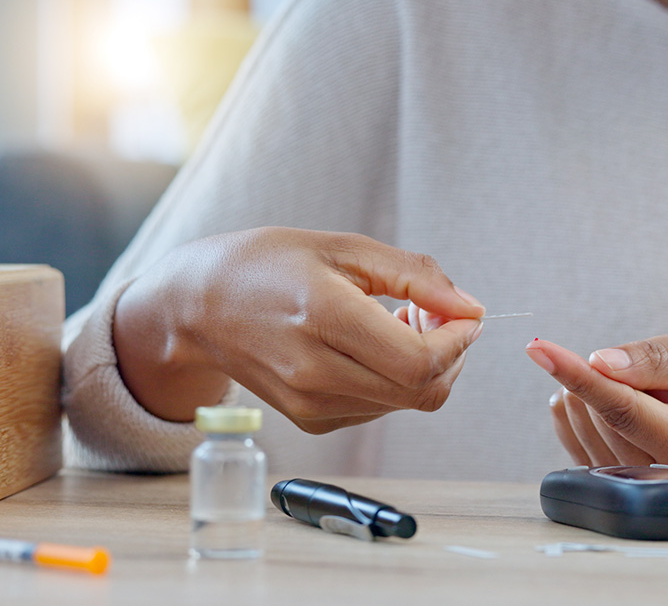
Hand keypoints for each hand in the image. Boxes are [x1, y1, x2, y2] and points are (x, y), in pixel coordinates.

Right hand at [113, 227, 484, 431]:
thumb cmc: (269, 264)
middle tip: (434, 316)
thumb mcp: (344, 247)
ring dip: (423, 367)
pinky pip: (379, 410)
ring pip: (405, 403)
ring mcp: (310, 403)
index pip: (420, 361)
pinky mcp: (310, 420)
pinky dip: (395, 381)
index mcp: (323, 316)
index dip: (459, 342)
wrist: (197, 305)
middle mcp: (314, 370)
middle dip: (450, 356)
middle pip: (422, 391)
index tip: (464, 314)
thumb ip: (415, 276)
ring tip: (398, 322)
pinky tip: (372, 346)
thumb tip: (470, 308)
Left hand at [525, 333, 667, 473]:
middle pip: (594, 409)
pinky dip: (582, 397)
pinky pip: (564, 424)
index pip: (622, 409)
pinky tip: (618, 397)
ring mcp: (627, 480)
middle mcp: (657, 475)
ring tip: (648, 391)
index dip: (579, 375)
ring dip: (598, 384)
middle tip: (658, 378)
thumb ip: (651, 359)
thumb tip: (599, 364)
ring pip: (574, 414)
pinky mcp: (604, 474)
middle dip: (612, 373)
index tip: (540, 349)